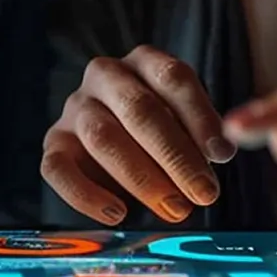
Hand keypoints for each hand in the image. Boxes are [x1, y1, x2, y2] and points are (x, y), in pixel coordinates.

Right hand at [41, 46, 236, 225]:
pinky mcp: (54, 143)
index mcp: (143, 62)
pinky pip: (58, 169)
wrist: (115, 144)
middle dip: (175, 155)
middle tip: (204, 193)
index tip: (222, 155)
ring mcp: (74, 108)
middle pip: (138, 109)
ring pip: (101, 137)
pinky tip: (118, 214)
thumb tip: (220, 154)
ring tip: (175, 209)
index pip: (172, 77)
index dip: (200, 116)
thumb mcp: (185, 124)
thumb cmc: (161, 133)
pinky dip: (86, 195)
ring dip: (142, 178)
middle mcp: (104, 76)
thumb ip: (200, 136)